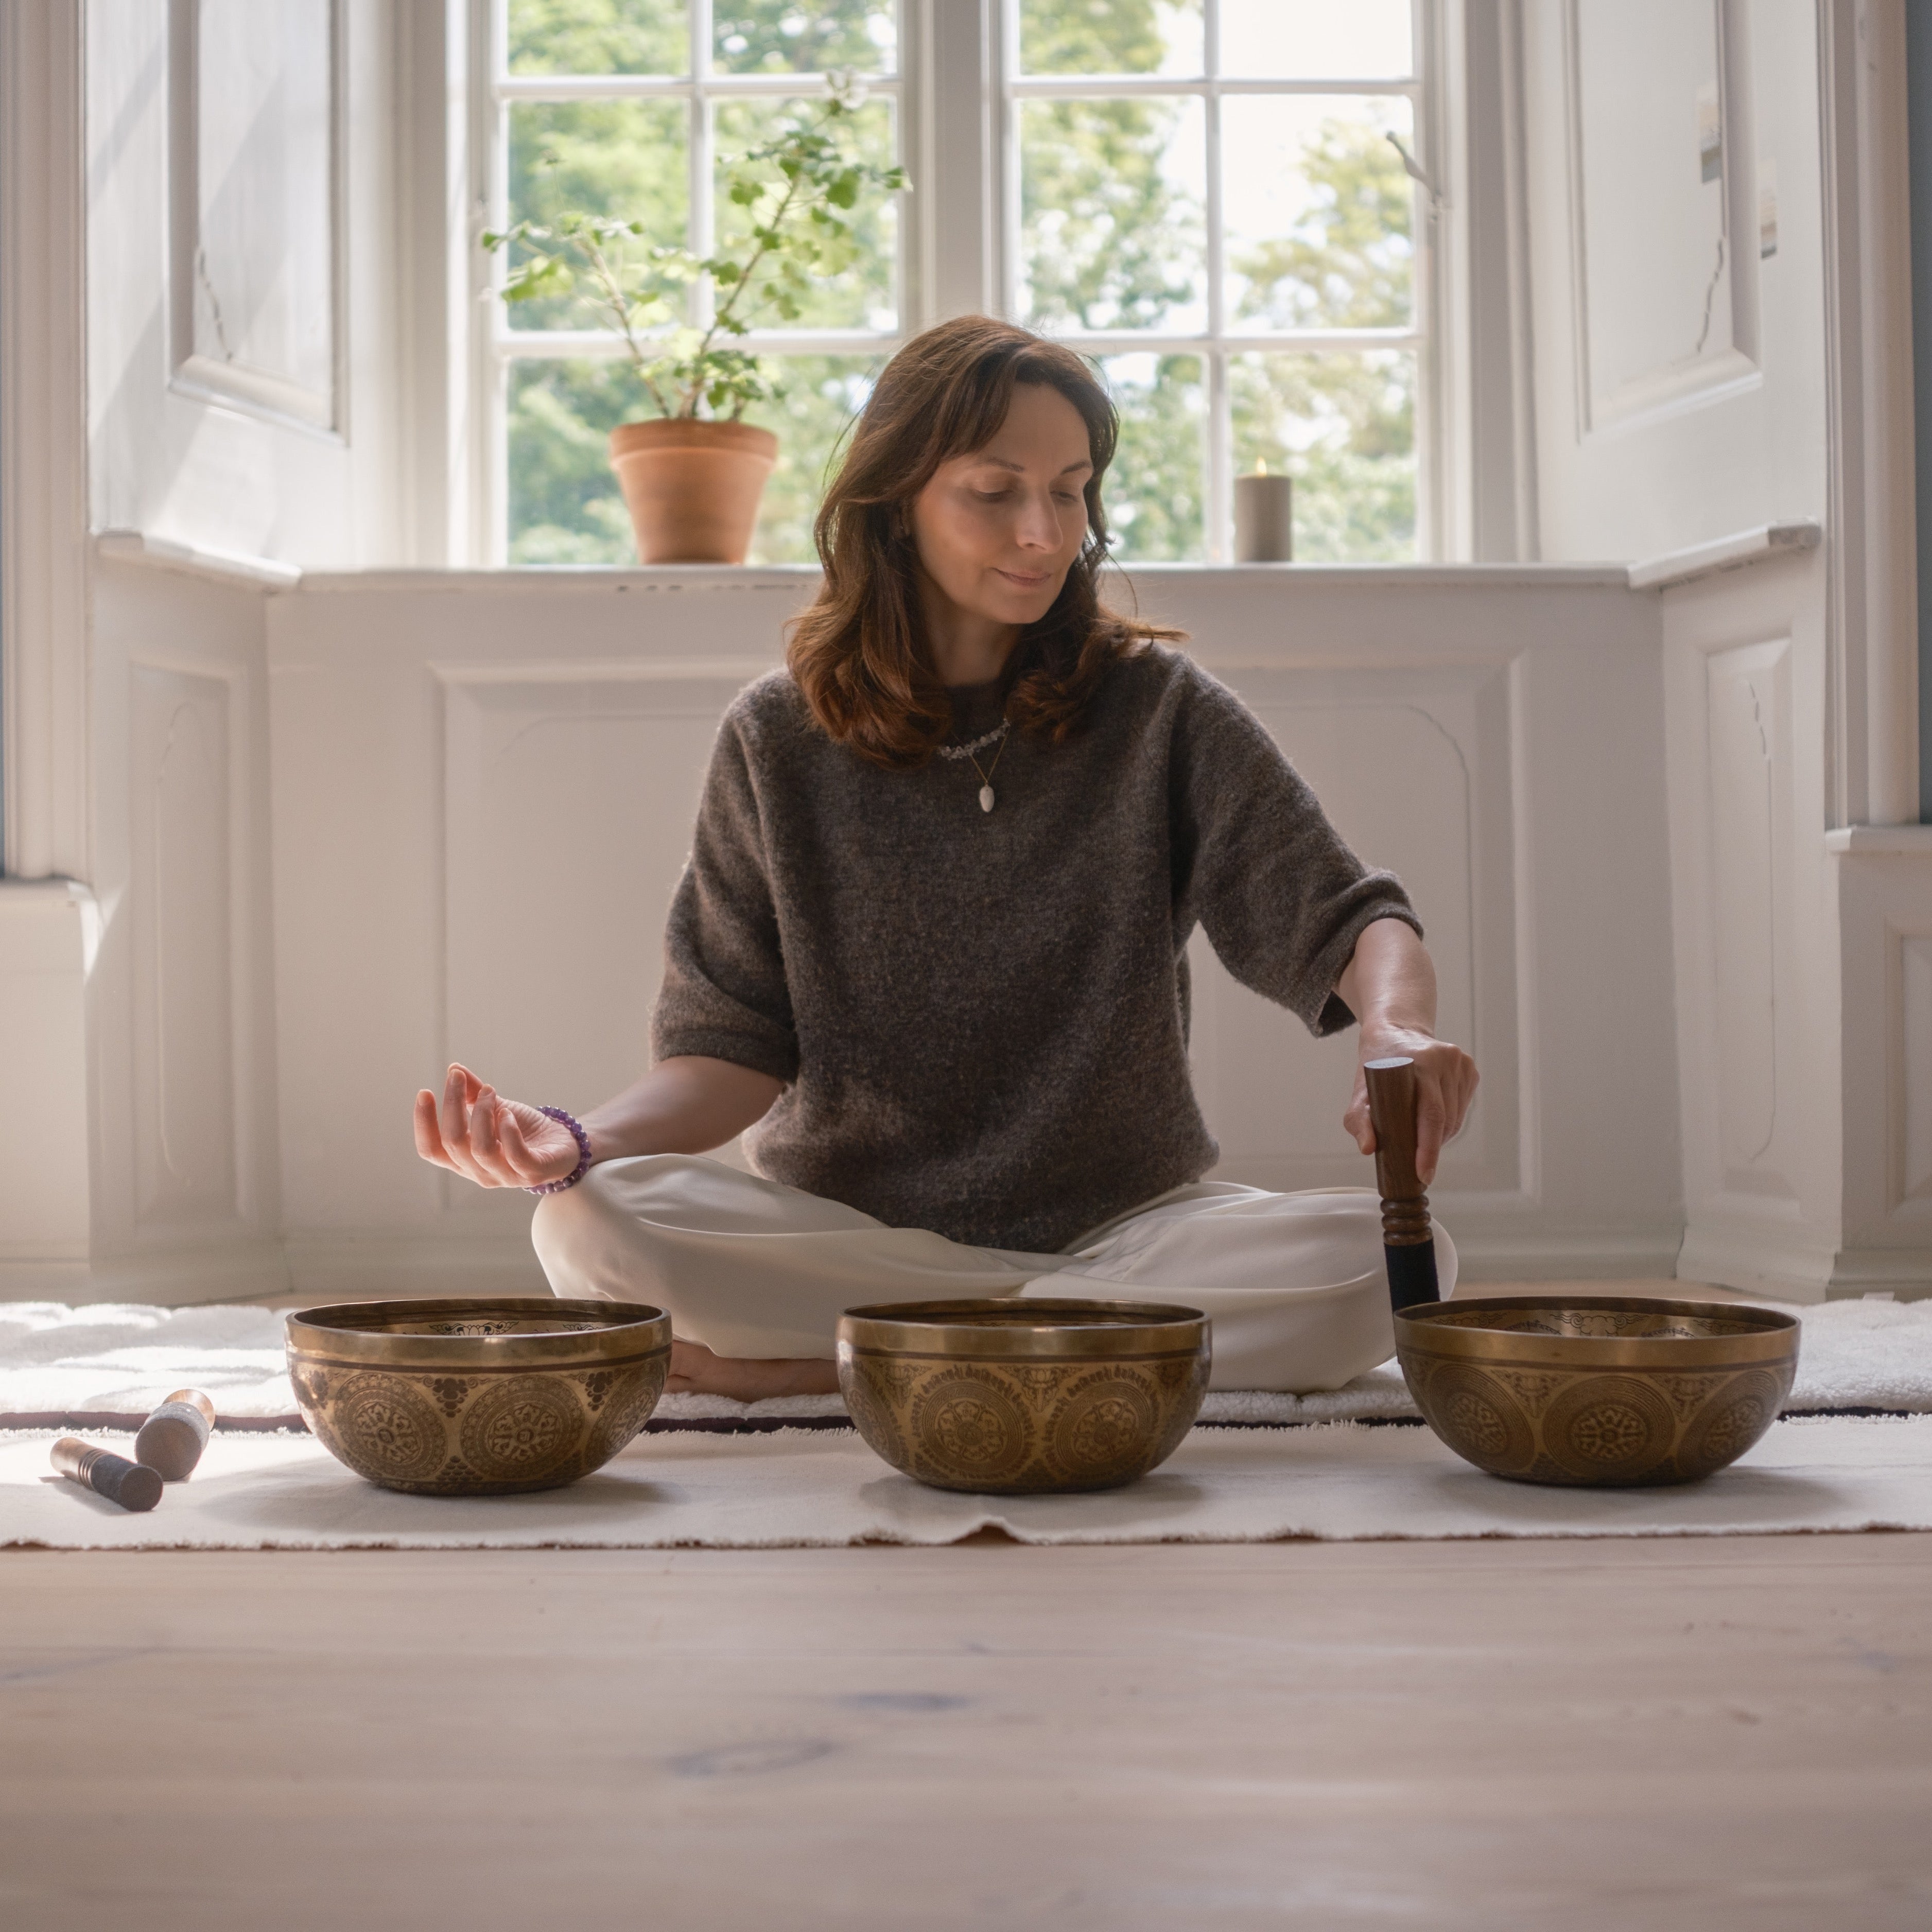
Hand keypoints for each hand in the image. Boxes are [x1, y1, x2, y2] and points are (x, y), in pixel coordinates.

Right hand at [414, 1063, 581, 1189]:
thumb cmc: (523, 1128)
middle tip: (459, 1078)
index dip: (423, 1123)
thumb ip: (473, 1094)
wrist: (563, 1142)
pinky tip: (508, 1113)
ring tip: (491, 1092)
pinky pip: (514, 1154)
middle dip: (452, 1104)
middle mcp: (479, 1173)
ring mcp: (505, 1176)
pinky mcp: (531, 1173)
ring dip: (482, 1113)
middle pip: (453, 1142)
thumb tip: (454, 1069)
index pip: (431, 1149)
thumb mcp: (495, 1108)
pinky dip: (509, 1130)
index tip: (425, 1091)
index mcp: (464, 1160)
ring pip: (480, 1148)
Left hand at [1343, 1028, 1477, 1186]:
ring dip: (1441, 1136)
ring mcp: (1461, 1063)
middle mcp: (1445, 1060)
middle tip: (1419, 1166)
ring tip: (1422, 1140)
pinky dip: (1449, 1122)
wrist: (1396, 1032)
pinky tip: (1432, 1121)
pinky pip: (1462, 1108)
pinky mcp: (1469, 1069)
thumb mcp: (1361, 1089)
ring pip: (1456, 1117)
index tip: (1423, 1173)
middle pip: (1445, 1119)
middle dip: (1432, 1148)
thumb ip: (1359, 1119)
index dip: (1428, 1148)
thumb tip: (1367, 1147)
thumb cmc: (1378, 1063)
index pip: (1430, 1113)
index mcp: (1419, 1062)